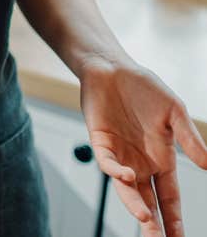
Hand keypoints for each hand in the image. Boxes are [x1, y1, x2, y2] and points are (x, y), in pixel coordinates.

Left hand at [80, 56, 206, 236]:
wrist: (112, 68)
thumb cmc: (144, 87)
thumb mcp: (174, 112)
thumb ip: (189, 138)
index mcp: (161, 159)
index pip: (169, 197)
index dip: (174, 218)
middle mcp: (139, 162)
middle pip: (148, 201)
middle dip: (154, 223)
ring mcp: (119, 153)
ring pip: (127, 188)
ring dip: (135, 204)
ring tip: (146, 219)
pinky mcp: (100, 141)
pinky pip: (107, 163)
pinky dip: (116, 172)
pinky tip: (128, 176)